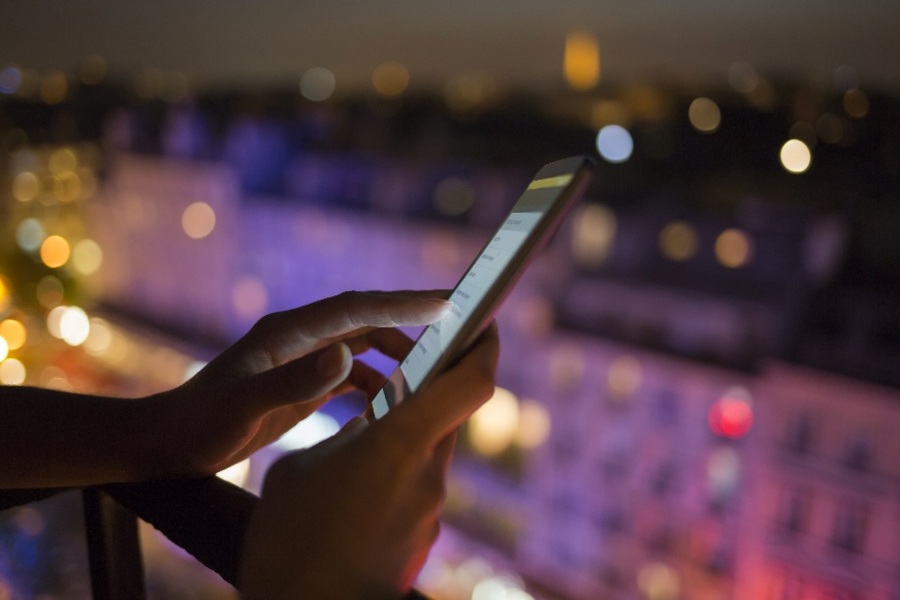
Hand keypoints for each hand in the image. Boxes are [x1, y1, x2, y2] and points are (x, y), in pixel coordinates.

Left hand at [135, 291, 451, 477]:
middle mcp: (300, 338)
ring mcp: (302, 359)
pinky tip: (389, 405)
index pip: (356, 308)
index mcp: (289, 332)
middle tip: (454, 333)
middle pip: (367, 320)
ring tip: (428, 377)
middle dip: (411, 323)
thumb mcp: (244, 406)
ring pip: (363, 346)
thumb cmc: (200, 424)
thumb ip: (293, 381)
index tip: (446, 302)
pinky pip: (351, 374)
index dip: (402, 303)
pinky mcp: (302, 381)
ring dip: (396, 357)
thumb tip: (347, 357)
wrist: (169, 442)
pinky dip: (376, 384)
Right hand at [239, 323, 499, 599]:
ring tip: (357, 435)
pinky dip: (393, 476)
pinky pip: (414, 490)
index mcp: (401, 444)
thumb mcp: (301, 467)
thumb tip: (364, 433)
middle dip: (427, 390)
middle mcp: (428, 476)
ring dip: (402, 437)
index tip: (486, 323)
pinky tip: (353, 488)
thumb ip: (343, 436)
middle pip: (447, 415)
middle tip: (399, 369)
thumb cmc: (290, 538)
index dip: (486, 347)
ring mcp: (429, 513)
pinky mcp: (420, 540)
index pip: (471, 384)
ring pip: (427, 454)